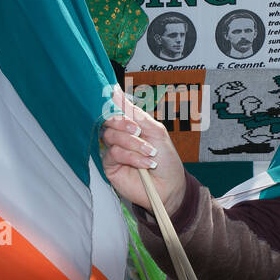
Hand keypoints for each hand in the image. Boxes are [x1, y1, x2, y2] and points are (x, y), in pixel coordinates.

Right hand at [100, 87, 185, 214]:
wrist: (170, 186)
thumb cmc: (166, 160)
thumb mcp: (157, 132)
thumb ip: (137, 114)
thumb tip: (117, 92)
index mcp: (131, 124)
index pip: (117, 108)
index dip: (114, 102)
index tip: (113, 93)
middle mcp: (120, 135)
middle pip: (109, 120)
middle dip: (123, 123)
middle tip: (138, 130)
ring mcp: (113, 150)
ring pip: (111, 136)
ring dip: (133, 144)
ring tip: (149, 152)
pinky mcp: (110, 166)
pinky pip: (113, 153)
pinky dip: (131, 157)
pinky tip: (145, 164)